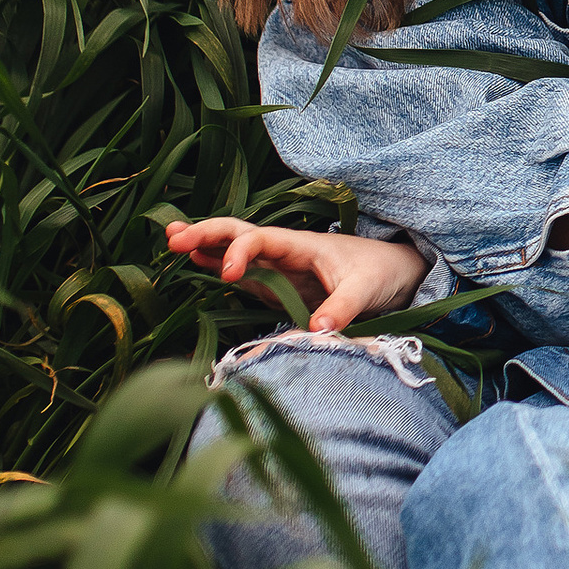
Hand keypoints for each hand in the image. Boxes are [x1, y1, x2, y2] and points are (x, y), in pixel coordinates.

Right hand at [164, 215, 427, 331]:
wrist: (397, 273)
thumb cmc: (381, 273)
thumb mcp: (365, 289)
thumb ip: (341, 307)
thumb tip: (315, 333)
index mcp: (300, 245)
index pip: (258, 239)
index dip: (239, 253)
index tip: (229, 275)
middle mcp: (283, 252)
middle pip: (237, 234)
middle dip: (206, 234)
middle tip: (173, 239)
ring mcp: (279, 268)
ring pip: (235, 250)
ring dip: (206, 245)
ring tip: (172, 242)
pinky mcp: (279, 286)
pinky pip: (245, 274)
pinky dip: (219, 267)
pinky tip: (198, 264)